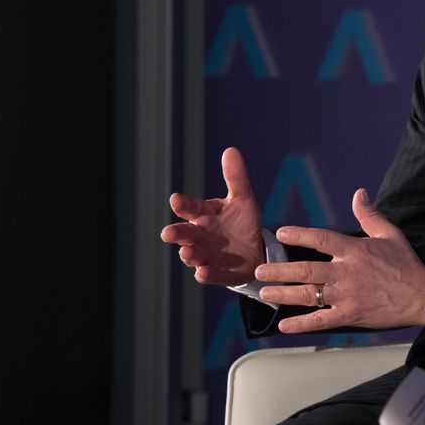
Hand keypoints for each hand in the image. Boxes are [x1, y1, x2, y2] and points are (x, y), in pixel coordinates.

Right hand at [161, 147, 264, 285]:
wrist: (256, 250)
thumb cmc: (242, 222)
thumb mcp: (243, 198)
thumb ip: (236, 178)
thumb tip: (231, 150)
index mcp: (204, 214)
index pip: (190, 207)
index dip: (183, 204)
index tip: (176, 199)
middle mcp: (200, 235)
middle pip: (185, 233)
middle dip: (177, 233)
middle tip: (168, 233)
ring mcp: (207, 255)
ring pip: (194, 255)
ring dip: (189, 255)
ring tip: (187, 252)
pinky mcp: (219, 272)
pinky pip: (210, 274)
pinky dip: (205, 274)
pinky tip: (202, 273)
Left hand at [252, 188, 424, 332]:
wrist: (421, 296)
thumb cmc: (406, 265)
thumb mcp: (390, 234)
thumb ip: (369, 215)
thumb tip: (359, 194)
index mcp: (354, 250)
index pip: (321, 239)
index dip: (299, 235)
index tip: (281, 233)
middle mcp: (346, 272)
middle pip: (306, 269)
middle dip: (279, 270)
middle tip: (260, 269)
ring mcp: (346, 295)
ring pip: (308, 294)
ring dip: (283, 294)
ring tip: (264, 292)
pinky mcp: (350, 314)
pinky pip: (320, 320)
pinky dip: (301, 323)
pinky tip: (285, 324)